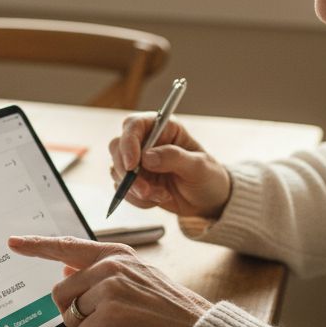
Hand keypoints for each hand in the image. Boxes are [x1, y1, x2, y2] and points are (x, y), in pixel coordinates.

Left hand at [7, 235, 211, 326]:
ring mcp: (109, 288)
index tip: (14, 241)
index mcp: (116, 254)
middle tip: (104, 324)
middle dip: (75, 314)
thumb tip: (65, 269)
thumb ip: (100, 272)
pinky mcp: (110, 314)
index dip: (36, 245)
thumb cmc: (168, 311)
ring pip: (69, 316)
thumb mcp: (136, 278)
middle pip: (61, 292)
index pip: (67, 246)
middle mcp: (111, 266)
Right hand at [109, 113, 231, 219]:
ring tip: (162, 195)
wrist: (208, 201)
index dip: (128, 142)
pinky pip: (123, 190)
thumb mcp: (199, 167)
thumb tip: (147, 157)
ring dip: (135, 189)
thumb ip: (175, 158)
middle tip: (145, 190)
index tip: (132, 164)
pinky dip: (138, 199)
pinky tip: (158, 199)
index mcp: (163, 128)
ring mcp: (138, 162)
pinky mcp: (134, 180)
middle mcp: (146, 141)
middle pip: (117, 147)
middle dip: (127, 172)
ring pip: (117, 171)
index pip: (134, 125)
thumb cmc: (208, 177)